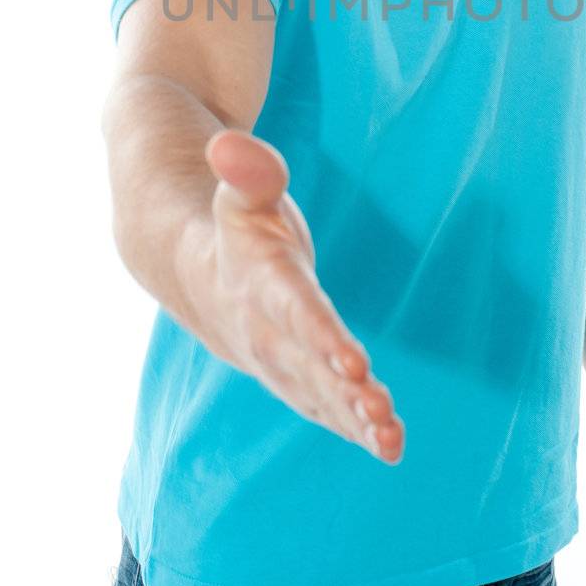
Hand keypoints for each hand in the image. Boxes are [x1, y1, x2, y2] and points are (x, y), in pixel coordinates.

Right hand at [191, 127, 404, 464]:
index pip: (295, 313)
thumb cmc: (236, 222)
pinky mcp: (294, 378)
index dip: (323, 339)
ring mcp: (278, 362)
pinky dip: (353, 430)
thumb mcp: (242, 190)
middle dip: (344, 393)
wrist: (193, 270)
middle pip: (309, 367)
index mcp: (259, 282)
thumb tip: (228, 140)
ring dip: (353, 421)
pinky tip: (391, 446)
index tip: (355, 363)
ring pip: (318, 398)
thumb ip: (247, 169)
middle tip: (382, 412)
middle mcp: (265, 332)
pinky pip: (323, 409)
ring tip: (392, 441)